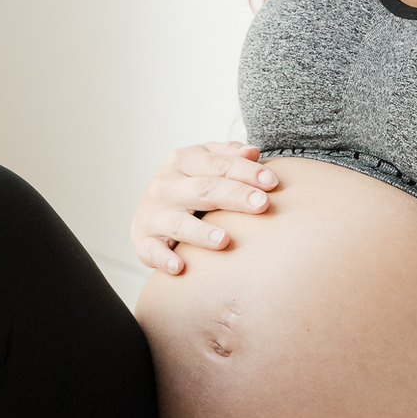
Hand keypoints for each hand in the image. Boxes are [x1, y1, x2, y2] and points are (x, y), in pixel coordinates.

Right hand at [131, 141, 279, 274]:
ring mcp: (153, 214)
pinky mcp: (144, 241)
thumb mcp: (206, 163)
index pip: (218, 164)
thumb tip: (252, 151)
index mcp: (183, 161)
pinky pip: (153, 251)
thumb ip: (229, 155)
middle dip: (234, 196)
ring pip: (179, 223)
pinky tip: (180, 266)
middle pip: (204, 189)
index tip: (272, 182)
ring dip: (201, 233)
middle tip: (262, 204)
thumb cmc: (188, 186)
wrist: (150, 213)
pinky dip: (164, 259)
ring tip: (225, 240)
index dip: (246, 172)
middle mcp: (166, 185)